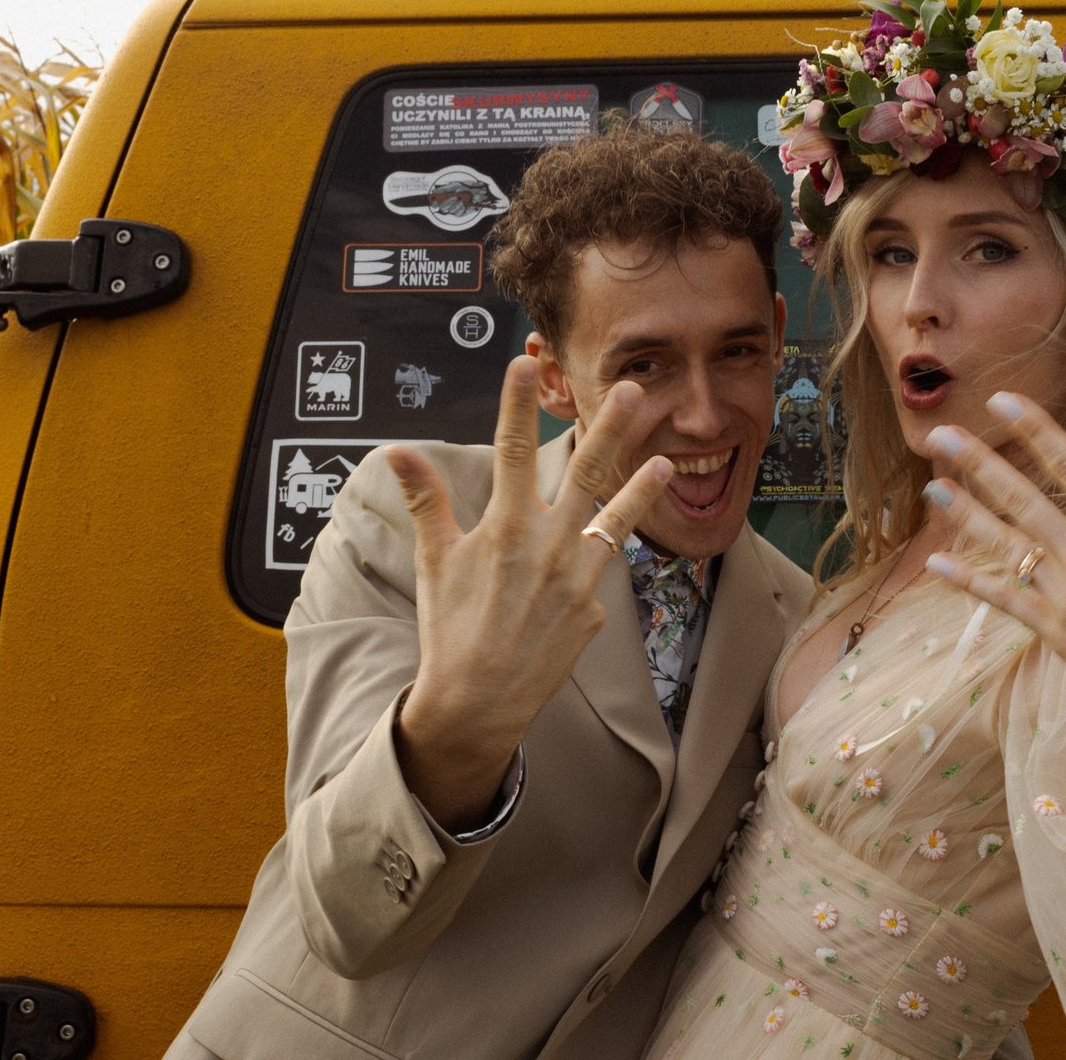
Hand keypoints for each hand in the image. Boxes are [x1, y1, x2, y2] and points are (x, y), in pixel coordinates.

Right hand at [389, 356, 672, 827]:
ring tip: (669, 459)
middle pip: (586, 474)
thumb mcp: (434, 562)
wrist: (477, 704)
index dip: (518, 405)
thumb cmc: (449, 629)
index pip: (513, 451)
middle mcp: (549, 548)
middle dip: (610, 429)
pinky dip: (585, 569)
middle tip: (634, 390)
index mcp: (506, 529)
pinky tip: (567, 582)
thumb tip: (397, 451)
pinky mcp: (594, 610)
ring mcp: (578, 580)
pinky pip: (592, 578)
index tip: (525, 362)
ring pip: (615, 521)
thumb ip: (427, 501)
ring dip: (642, 488)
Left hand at [920, 390, 1065, 771]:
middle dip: (979, 463)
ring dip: (965, 514)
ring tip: (931, 486)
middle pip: (1024, 499)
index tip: (1002, 402)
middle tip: (941, 434)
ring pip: (1005, 545)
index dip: (1035, 431)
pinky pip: (1003, 600)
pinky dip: (969, 582)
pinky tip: (937, 563)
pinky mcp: (1054, 632)